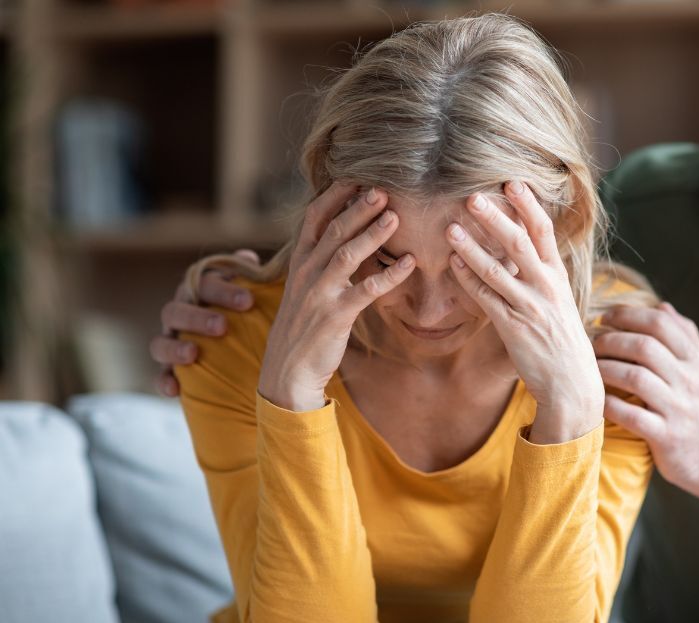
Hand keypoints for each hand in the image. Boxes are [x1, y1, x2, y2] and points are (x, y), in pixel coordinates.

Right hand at [150, 249, 259, 396]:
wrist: (246, 352)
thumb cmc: (252, 315)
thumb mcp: (256, 295)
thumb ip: (253, 277)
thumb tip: (250, 258)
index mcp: (200, 292)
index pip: (203, 283)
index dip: (222, 290)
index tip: (248, 301)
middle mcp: (181, 314)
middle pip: (176, 310)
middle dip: (197, 317)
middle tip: (222, 326)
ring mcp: (171, 342)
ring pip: (160, 341)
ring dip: (174, 346)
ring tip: (193, 353)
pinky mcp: (170, 371)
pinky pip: (159, 376)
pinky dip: (163, 381)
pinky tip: (174, 389)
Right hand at [258, 184, 415, 411]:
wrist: (287, 371)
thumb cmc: (304, 326)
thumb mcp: (305, 288)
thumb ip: (321, 260)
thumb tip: (344, 234)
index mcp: (300, 261)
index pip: (314, 218)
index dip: (336, 195)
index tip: (357, 175)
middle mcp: (307, 272)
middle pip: (334, 230)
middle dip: (358, 206)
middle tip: (383, 186)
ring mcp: (320, 293)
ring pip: (347, 255)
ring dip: (373, 233)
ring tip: (396, 216)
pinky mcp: (335, 316)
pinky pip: (366, 291)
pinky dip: (389, 275)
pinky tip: (410, 264)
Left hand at [446, 181, 603, 444]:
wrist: (572, 383)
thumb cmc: (562, 340)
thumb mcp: (560, 300)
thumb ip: (542, 274)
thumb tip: (525, 246)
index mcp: (558, 276)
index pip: (544, 232)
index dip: (529, 205)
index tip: (512, 182)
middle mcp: (546, 288)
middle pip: (520, 244)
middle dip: (496, 219)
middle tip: (472, 196)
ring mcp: (530, 308)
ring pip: (497, 271)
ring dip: (472, 248)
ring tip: (450, 228)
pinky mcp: (514, 329)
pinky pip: (487, 300)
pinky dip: (469, 281)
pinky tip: (453, 265)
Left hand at [593, 303, 698, 494]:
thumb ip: (686, 339)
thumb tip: (662, 306)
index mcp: (696, 362)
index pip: (662, 323)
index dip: (628, 315)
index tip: (605, 318)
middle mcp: (689, 381)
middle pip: (645, 346)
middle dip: (611, 340)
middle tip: (592, 343)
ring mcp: (678, 409)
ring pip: (635, 377)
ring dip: (605, 368)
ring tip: (590, 368)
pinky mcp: (666, 437)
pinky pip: (631, 415)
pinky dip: (608, 404)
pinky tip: (596, 400)